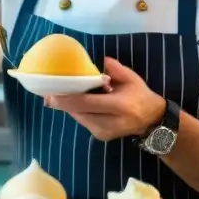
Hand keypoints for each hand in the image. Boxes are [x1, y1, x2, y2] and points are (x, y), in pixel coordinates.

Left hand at [45, 57, 165, 141]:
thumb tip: (99, 61)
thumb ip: (115, 69)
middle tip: (47, 93)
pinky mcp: (101, 136)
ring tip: (57, 95)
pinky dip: (78, 111)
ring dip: (69, 106)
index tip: (51, 93)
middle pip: (79, 112)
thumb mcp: (132, 78)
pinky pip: (83, 121)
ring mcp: (104, 132)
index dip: (67, 99)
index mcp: (120, 105)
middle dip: (63, 102)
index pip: (87, 103)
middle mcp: (110, 122)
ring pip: (79, 117)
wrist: (151, 121)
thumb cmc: (140, 95)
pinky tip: (74, 103)